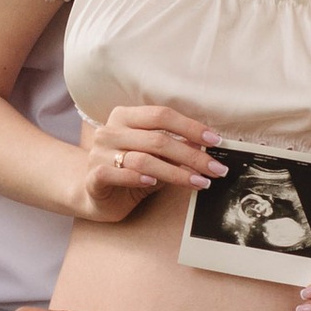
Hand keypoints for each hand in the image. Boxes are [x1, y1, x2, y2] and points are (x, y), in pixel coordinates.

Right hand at [68, 104, 221, 226]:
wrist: (97, 195)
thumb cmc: (129, 171)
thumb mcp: (154, 157)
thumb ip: (173, 150)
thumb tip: (205, 147)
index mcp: (125, 116)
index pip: (161, 115)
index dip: (190, 127)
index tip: (215, 141)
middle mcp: (110, 130)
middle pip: (157, 138)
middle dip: (192, 155)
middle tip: (216, 169)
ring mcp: (99, 152)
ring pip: (143, 159)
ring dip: (176, 172)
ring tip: (199, 182)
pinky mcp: (94, 175)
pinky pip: (117, 174)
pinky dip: (137, 178)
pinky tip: (155, 182)